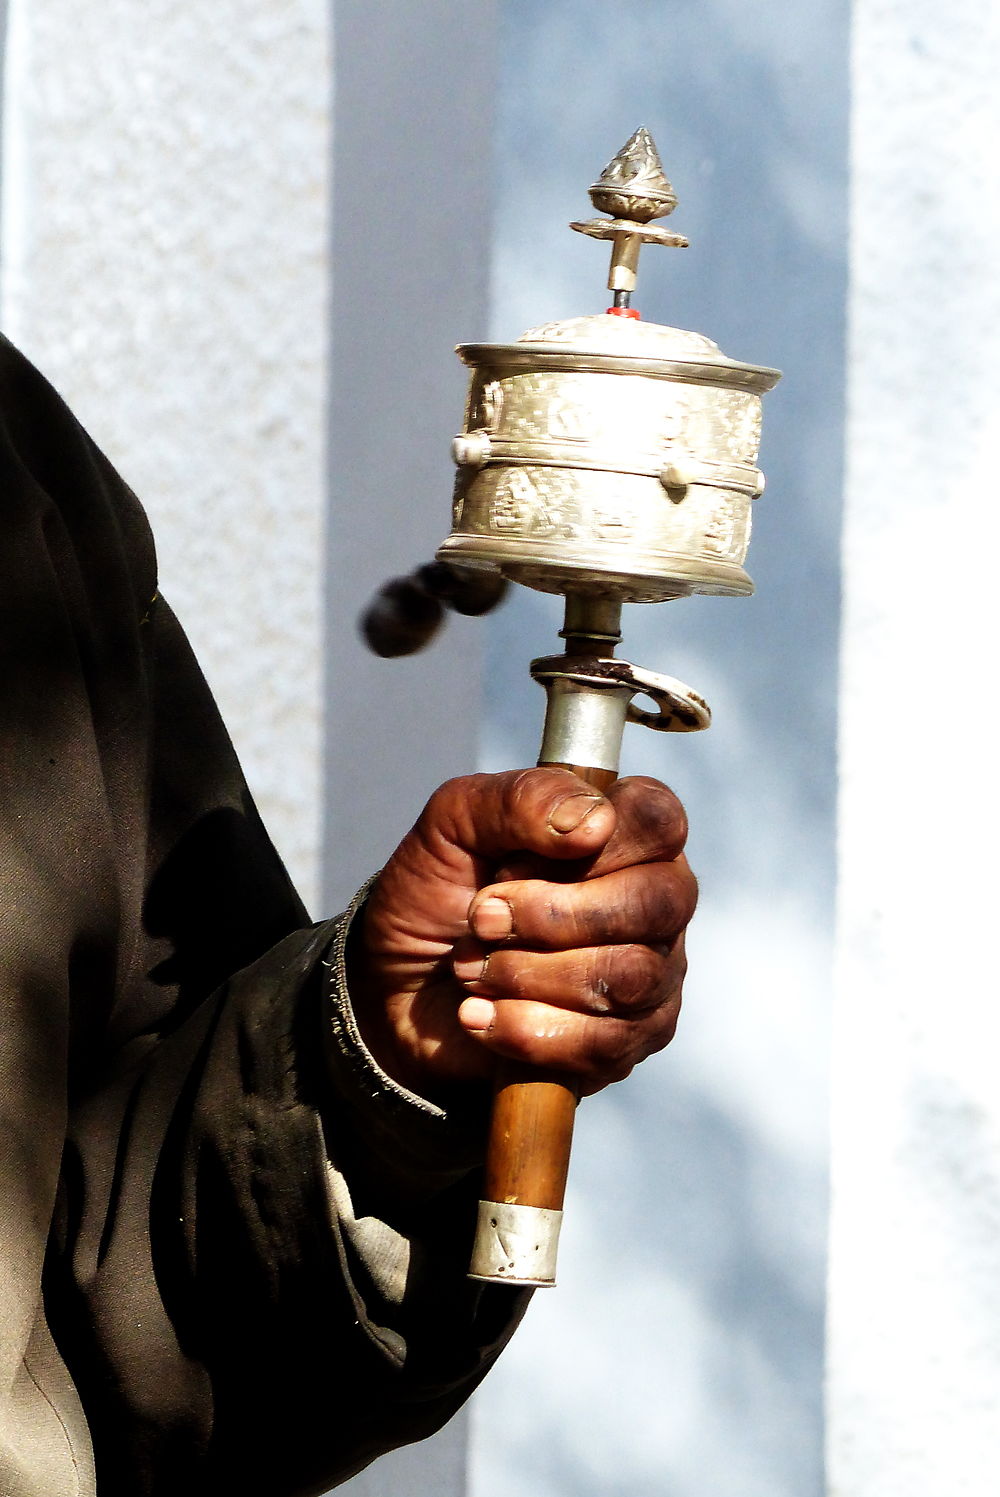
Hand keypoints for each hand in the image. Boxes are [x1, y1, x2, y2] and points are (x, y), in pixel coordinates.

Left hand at [351, 769, 696, 1101]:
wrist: (397, 989)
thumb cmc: (438, 892)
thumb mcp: (453, 823)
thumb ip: (520, 799)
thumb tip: (594, 823)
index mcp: (625, 833)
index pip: (659, 820)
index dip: (592, 843)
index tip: (513, 862)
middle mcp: (655, 899)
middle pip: (656, 903)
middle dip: (552, 917)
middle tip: (481, 919)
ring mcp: (653, 973)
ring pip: (631, 975)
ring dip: (530, 974)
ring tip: (471, 971)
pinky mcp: (631, 1040)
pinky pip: (607, 1043)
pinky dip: (528, 1029)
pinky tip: (481, 1016)